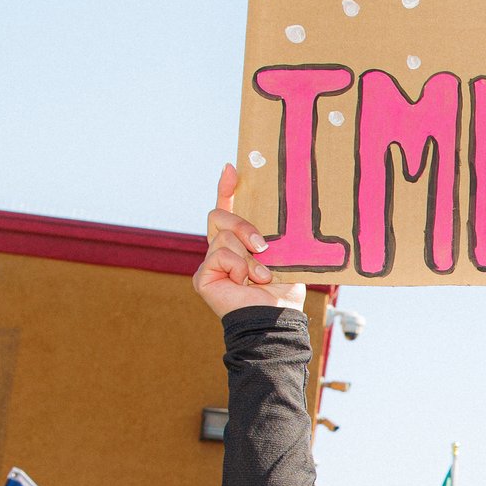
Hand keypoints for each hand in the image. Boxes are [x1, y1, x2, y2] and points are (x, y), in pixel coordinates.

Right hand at [195, 164, 305, 319]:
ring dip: (248, 257)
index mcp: (241, 244)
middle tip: (263, 246)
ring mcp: (210, 264)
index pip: (228, 210)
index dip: (227, 188)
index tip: (232, 168)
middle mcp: (222, 251)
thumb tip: (278, 207)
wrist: (275, 317)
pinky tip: (246, 283)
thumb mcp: (283, 254)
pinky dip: (238, 267)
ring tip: (261, 277)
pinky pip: (220, 255)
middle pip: (219, 216)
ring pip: (223, 237)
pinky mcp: (202, 277)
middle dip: (242, 226)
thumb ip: (272, 234)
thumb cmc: (283, 291)